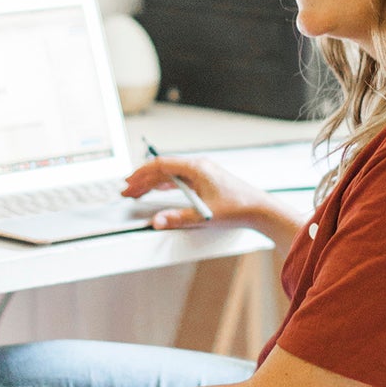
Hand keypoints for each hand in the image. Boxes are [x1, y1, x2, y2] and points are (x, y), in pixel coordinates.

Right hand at [121, 155, 269, 232]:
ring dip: (152, 182)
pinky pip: (178, 178)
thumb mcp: (204, 215)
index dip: (141, 173)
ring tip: (136, 191)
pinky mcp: (205, 179)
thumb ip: (178, 218)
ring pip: (170, 173)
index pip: (161, 165)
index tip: (129, 182)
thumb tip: (158, 221)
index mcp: (196, 168)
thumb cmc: (237, 208)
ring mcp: (202, 172)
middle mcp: (198, 166)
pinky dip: (164, 184)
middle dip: (142, 179)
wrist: (259, 209)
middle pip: (163, 169)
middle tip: (127, 190)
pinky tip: (156, 190)